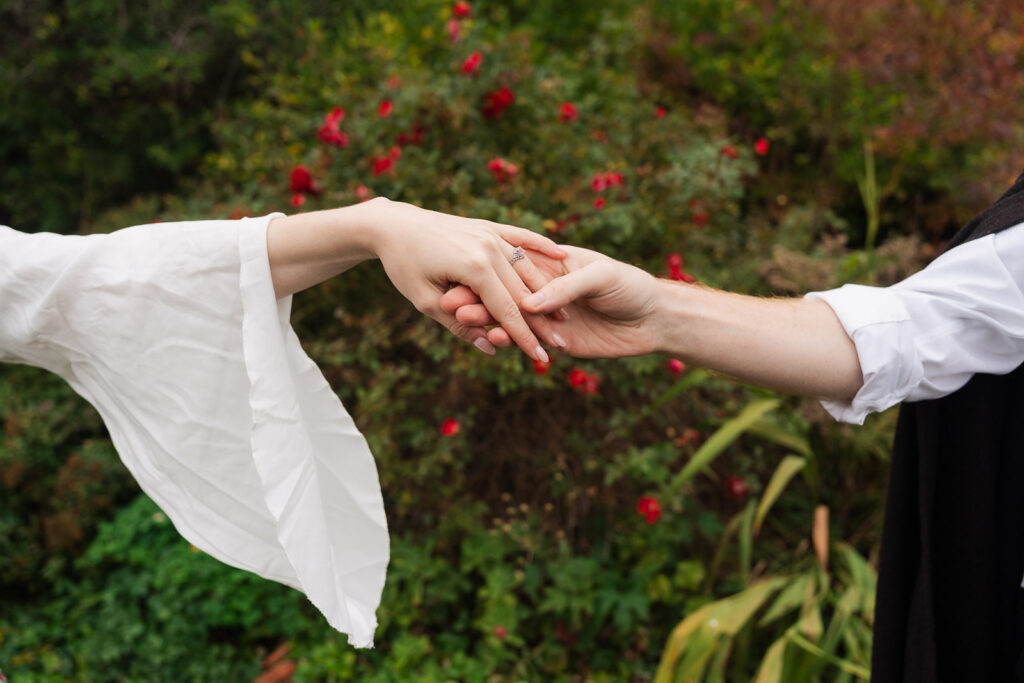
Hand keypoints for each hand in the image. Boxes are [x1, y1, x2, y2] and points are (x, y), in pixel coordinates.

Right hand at [440, 245, 662, 357]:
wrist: (656, 319)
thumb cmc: (631, 285)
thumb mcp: (600, 277)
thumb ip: (565, 288)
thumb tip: (529, 305)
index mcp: (552, 264)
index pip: (514, 269)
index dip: (489, 275)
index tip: (462, 280)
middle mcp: (545, 289)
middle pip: (505, 294)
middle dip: (477, 298)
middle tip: (450, 304)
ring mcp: (549, 316)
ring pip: (510, 318)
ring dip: (487, 320)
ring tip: (464, 322)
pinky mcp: (557, 341)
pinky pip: (528, 341)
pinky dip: (510, 341)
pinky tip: (493, 341)